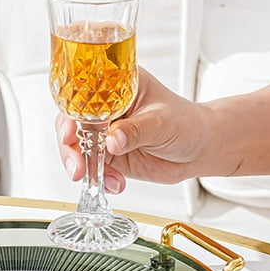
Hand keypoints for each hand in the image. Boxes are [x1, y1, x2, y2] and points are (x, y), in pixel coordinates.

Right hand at [56, 68, 211, 192]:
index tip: (69, 132)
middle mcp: (106, 109)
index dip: (70, 112)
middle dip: (70, 148)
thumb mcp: (162, 123)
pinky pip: (91, 167)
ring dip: (82, 166)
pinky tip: (114, 184)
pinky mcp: (107, 155)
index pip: (83, 94)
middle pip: (71, 124)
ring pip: (76, 148)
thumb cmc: (187, 124)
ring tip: (96, 179)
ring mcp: (104, 133)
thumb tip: (113, 139)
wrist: (200, 149)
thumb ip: (137, 130)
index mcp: (117, 86)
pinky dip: (97, 178)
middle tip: (78, 167)